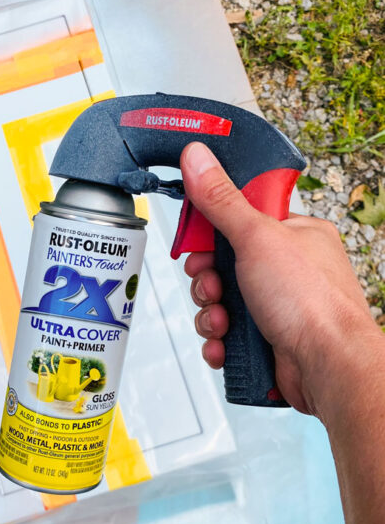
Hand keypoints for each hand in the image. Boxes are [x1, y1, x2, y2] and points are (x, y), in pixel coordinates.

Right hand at [180, 142, 381, 416]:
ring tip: (222, 320)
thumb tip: (197, 157)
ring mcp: (274, 302)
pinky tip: (224, 343)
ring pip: (219, 299)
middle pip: (222, 262)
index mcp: (292, 234)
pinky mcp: (263, 334)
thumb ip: (221, 199)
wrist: (327, 366)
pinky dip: (218, 338)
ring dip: (210, 312)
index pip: (238, 217)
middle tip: (211, 283)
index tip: (196, 240)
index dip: (210, 229)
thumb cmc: (310, 301)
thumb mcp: (257, 237)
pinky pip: (225, 330)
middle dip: (208, 278)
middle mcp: (283, 267)